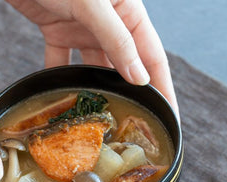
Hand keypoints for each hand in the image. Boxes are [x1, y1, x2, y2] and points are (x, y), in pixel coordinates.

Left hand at [6, 0, 178, 115]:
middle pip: (125, 64)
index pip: (152, 56)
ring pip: (93, 66)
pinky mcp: (58, 29)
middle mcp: (109, 21)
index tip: (168, 116)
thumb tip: (139, 77)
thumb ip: (116, 39)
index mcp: (128, 11)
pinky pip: (61, 60)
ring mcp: (82, 26)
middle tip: (135, 125)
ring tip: (99, 116)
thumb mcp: (92, 5)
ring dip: (95, 88)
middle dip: (131, 93)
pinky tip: (60, 96)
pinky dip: (60, 77)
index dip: (162, 87)